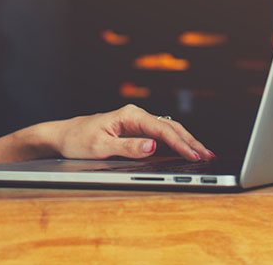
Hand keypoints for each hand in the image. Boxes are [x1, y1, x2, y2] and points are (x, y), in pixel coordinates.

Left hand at [52, 105, 213, 161]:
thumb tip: (152, 145)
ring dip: (186, 142)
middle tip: (208, 156)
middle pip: (170, 127)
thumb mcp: (100, 147)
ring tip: (204, 154)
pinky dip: (175, 143)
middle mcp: (135, 115)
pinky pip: (160, 136)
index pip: (161, 129)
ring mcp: (136, 123)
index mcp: (129, 115)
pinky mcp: (135, 131)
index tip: (194, 155)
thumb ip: (127, 147)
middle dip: (190, 142)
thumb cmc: (78, 140)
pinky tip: (185, 151)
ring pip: (168, 131)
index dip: (180, 143)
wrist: (63, 136)